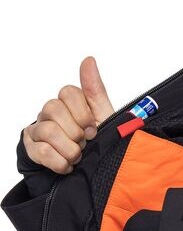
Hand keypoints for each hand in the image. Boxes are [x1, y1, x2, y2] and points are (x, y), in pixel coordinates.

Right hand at [23, 57, 113, 173]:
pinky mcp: (31, 147)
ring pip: (48, 131)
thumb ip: (96, 91)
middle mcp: (50, 112)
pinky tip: (68, 165)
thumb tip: (89, 59)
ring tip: (78, 156)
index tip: (93, 129)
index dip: (83, 114)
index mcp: (69, 103)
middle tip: (85, 143)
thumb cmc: (97, 141)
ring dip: (70, 150)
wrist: (89, 171)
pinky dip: (60, 162)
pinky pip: (41, 151)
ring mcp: (38, 129)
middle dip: (76, 132)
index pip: (69, 92)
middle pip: (54, 109)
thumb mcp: (104, 117)